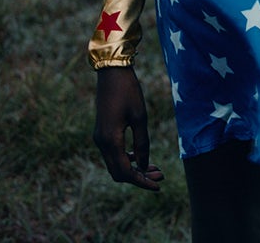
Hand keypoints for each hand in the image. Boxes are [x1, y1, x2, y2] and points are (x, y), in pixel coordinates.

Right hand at [93, 66, 163, 190]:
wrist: (112, 73)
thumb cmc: (129, 92)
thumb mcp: (140, 117)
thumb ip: (142, 143)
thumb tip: (145, 165)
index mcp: (110, 140)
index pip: (125, 171)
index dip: (142, 181)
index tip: (158, 186)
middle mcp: (101, 143)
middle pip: (118, 172)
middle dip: (139, 177)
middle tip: (160, 175)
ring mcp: (99, 138)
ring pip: (115, 164)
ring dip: (134, 169)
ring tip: (155, 168)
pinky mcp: (102, 133)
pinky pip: (113, 154)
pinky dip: (127, 159)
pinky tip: (141, 157)